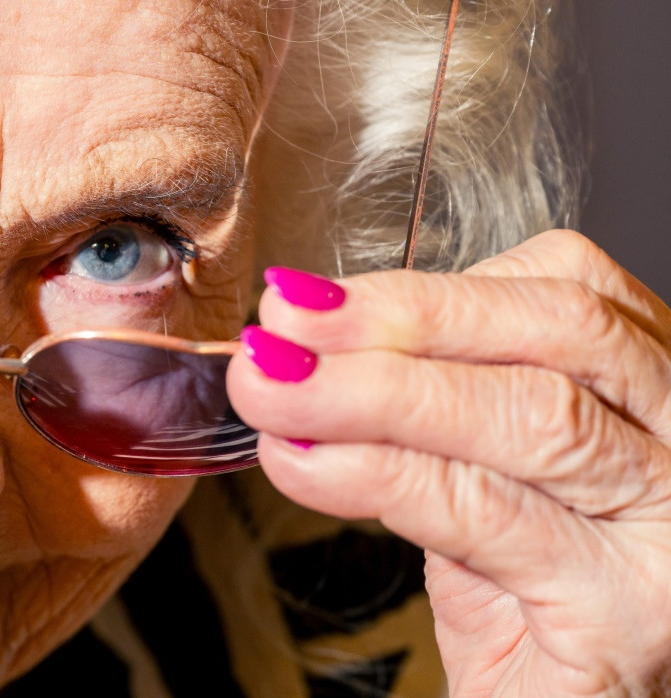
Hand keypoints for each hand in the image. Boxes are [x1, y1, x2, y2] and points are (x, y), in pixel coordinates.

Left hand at [227, 230, 670, 696]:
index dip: (430, 288)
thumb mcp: (489, 482)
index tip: (312, 303)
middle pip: (561, 333)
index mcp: (659, 396)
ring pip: (528, 415)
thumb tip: (307, 343)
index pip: (566, 291)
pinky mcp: (631, 610)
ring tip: (272, 391)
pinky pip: (486, 512)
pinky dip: (377, 475)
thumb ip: (437, 410)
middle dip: (402, 320)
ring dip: (369, 393)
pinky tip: (304, 464)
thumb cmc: (527, 608)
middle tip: (283, 329)